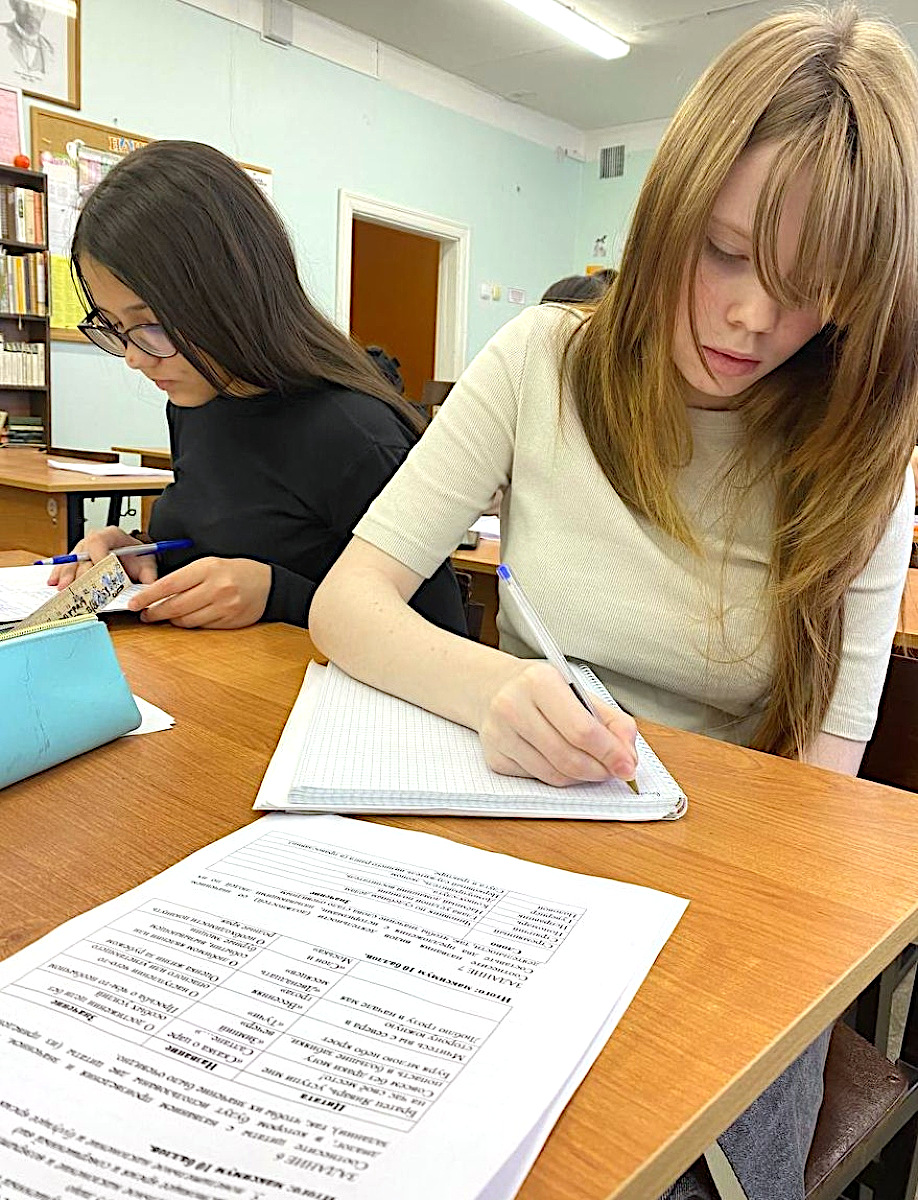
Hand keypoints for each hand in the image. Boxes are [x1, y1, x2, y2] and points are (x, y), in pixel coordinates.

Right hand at [47, 527, 158, 588]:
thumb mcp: (148, 565)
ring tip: (61, 588)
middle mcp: (94, 540)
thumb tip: (149, 588)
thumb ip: (149, 575)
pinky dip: (59, 574)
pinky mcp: (77, 559)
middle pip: (82, 554)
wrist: (135, 558)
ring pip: (71, 560)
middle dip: (79, 572)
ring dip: (65, 575)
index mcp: (111, 535)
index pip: (99, 542)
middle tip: (76, 586)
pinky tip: (53, 582)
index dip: (96, 556)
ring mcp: (83, 549)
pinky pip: (65, 565)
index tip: (97, 570)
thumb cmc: (138, 558)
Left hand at [128, 557, 270, 628]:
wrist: (269, 585)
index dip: (148, 596)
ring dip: (171, 620)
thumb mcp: (211, 564)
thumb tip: (158, 592)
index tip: (135, 603)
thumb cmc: (237, 572)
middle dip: (155, 612)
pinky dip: (190, 624)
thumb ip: (186, 577)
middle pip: (175, 606)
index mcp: (208, 568)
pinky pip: (201, 626)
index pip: (170, 584)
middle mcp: (216, 588)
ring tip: (166, 616)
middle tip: (145, 614)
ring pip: (186, 620)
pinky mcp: (229, 621)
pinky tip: (188, 618)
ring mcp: (223, 606)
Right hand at [479, 660, 637, 786]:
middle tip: (613, 771)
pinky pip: (538, 778)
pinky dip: (558, 775)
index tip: (627, 765)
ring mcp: (499, 734)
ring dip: (581, 776)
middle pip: (568, 756)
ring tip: (592, 766)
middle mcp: (513, 706)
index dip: (610, 753)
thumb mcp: (578, 691)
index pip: (582, 730)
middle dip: (599, 770)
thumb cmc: (541, 689)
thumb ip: (611, 721)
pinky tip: (561, 760)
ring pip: (553, 774)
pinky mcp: (495, 757)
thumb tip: (627, 756)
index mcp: (539, 681)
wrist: (493, 687)